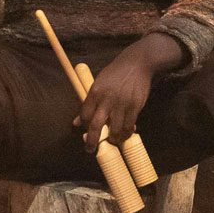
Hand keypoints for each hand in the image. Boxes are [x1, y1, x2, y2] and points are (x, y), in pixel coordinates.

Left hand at [76, 34, 179, 148]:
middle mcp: (107, 99)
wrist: (137, 63)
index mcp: (95, 92)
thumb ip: (89, 103)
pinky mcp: (135, 106)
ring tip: (112, 141)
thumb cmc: (115, 73)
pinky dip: (126, 133)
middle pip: (96, 126)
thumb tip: (76, 122)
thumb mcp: (99, 83)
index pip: (85, 115)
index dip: (84, 126)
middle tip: (90, 149)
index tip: (86, 131)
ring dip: (113, 139)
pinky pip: (129, 126)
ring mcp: (121, 104)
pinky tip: (125, 134)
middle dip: (92, 141)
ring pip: (115, 129)